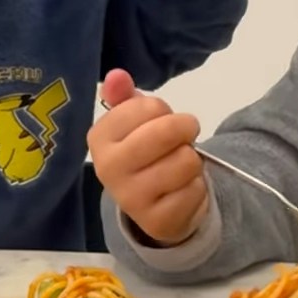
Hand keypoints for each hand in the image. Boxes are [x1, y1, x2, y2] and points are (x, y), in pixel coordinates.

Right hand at [88, 69, 209, 245]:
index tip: (160, 119)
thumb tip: (116, 76)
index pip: (148, 107)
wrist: (153, 206)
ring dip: (192, 161)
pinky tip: (182, 190)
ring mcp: (131, 198)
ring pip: (185, 161)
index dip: (163, 110)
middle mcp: (109, 168)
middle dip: (185, 129)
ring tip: (180, 165)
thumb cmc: (144, 153)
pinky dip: (197, 186)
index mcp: (100, 138)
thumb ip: (125, 97)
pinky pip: (194, 190)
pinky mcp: (157, 221)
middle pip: (166, 132)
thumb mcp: (132, 123)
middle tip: (185, 135)